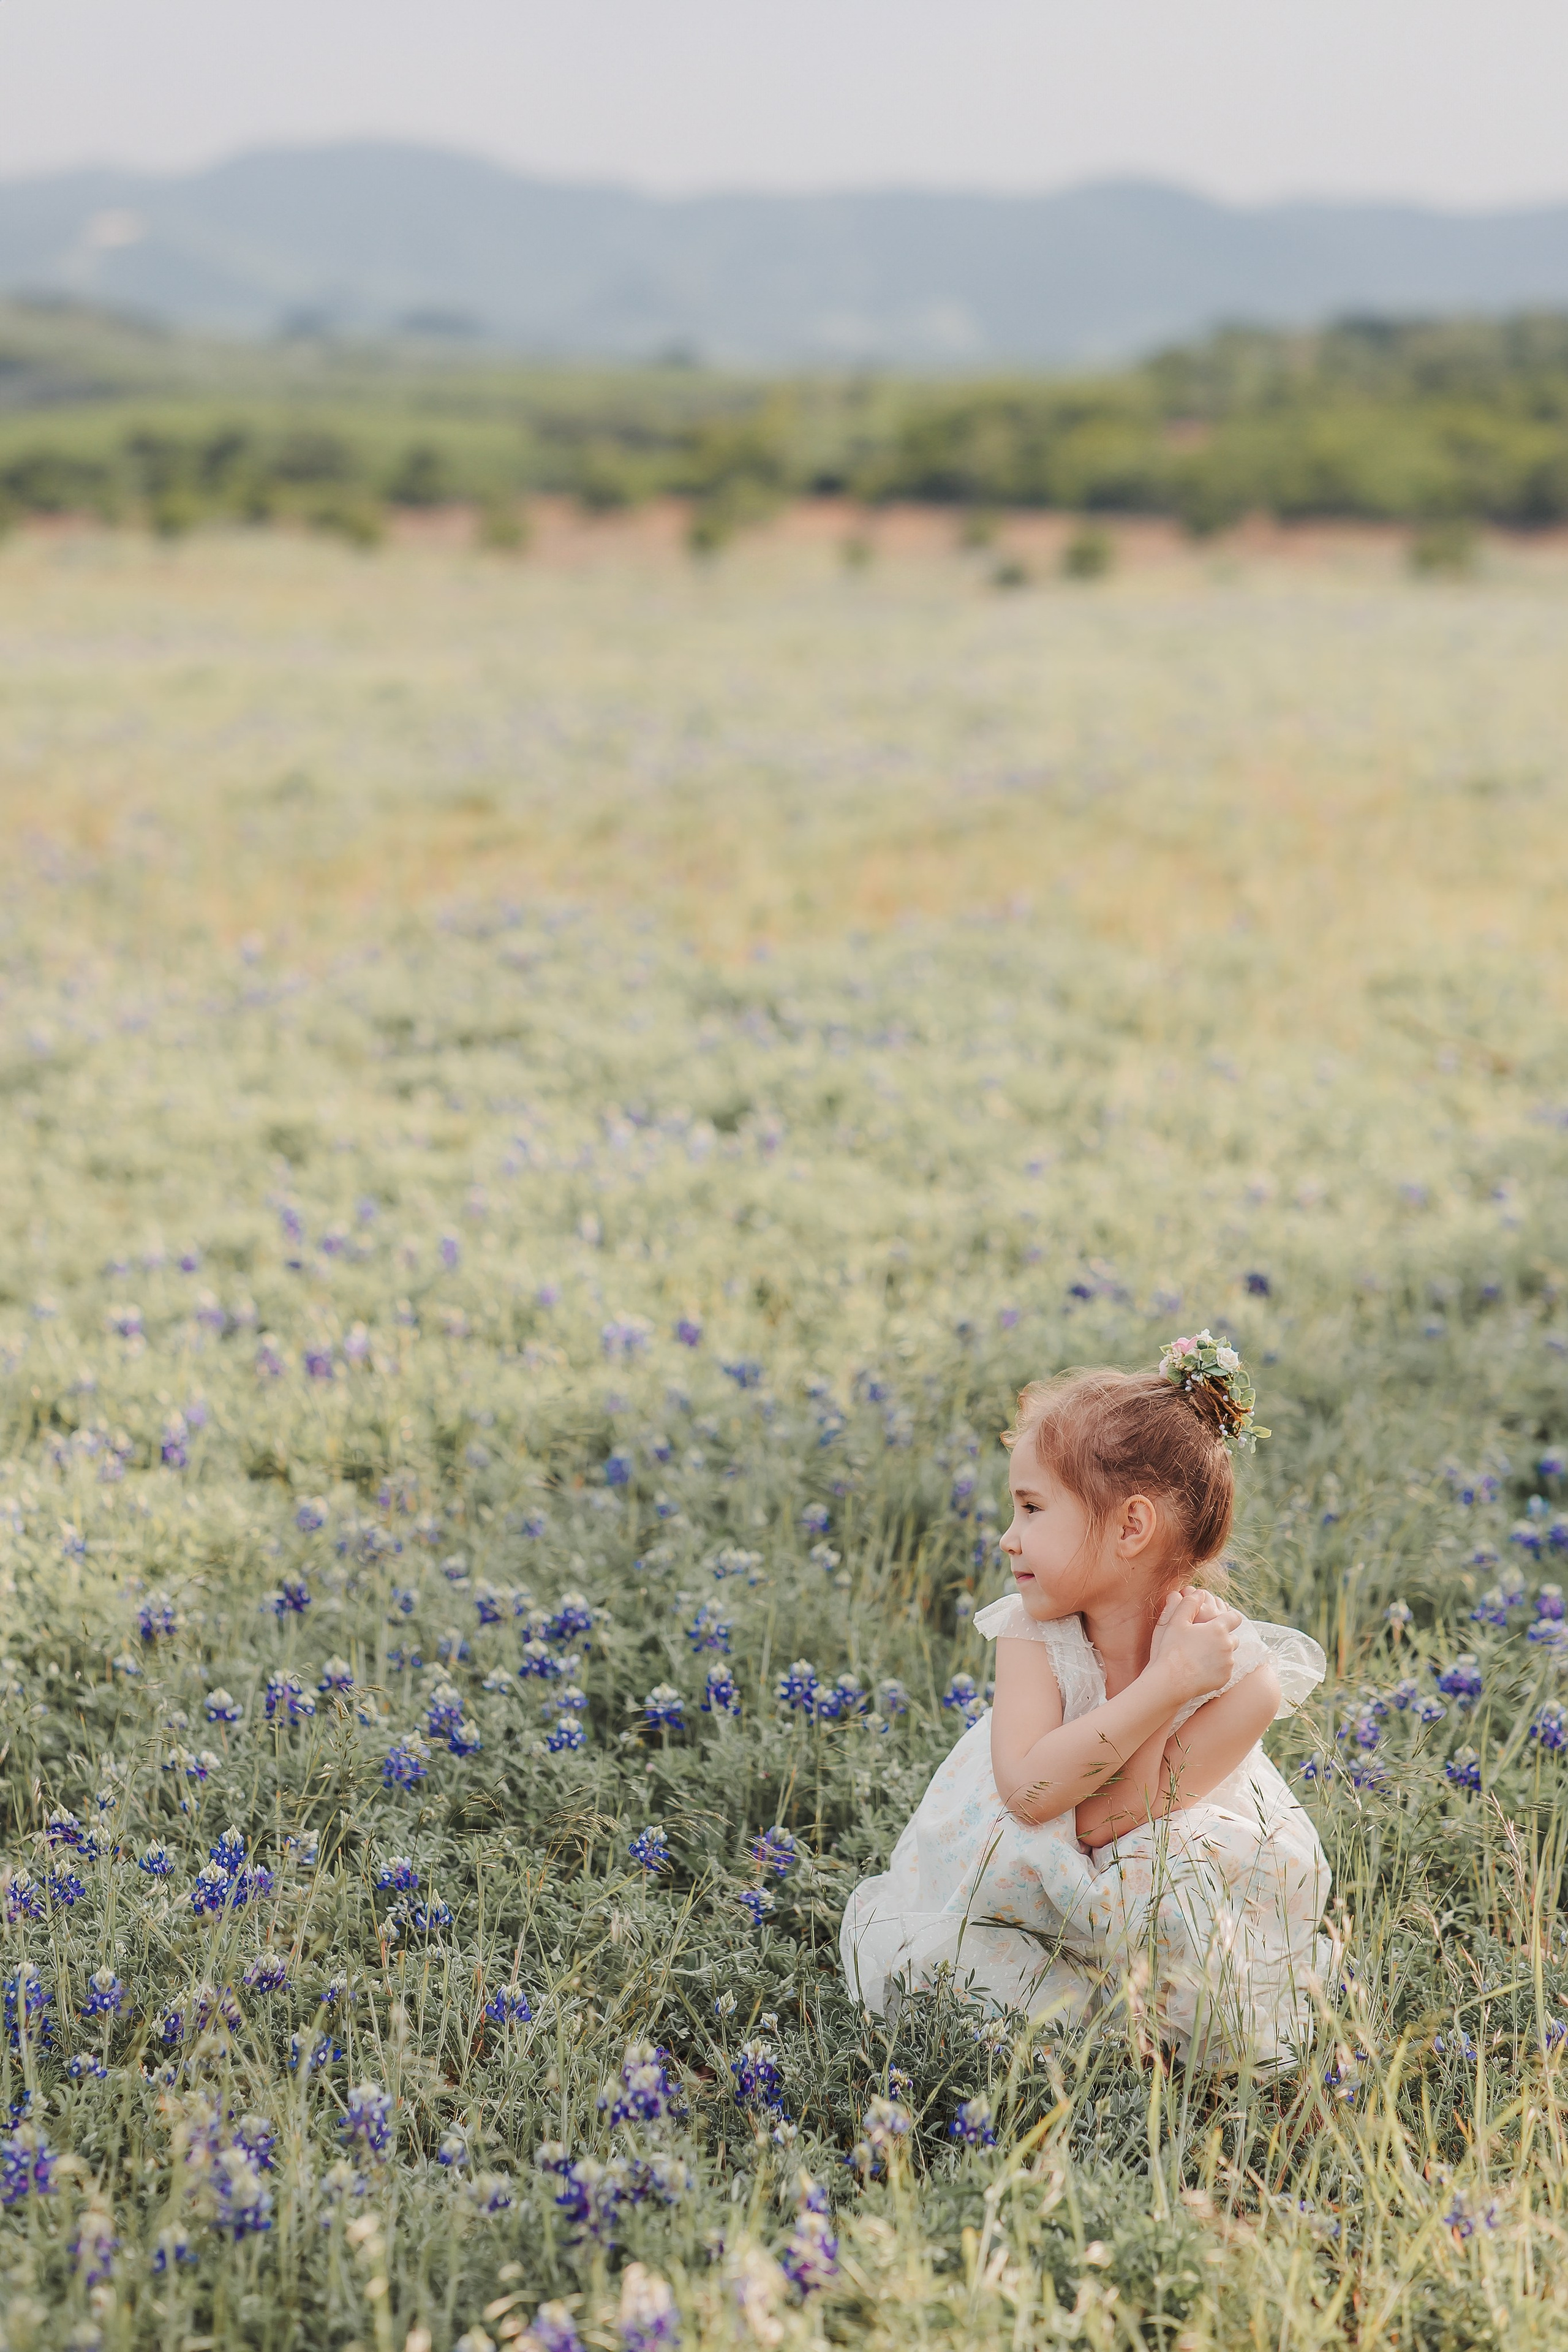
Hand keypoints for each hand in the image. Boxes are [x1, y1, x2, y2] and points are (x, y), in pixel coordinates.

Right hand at [1146, 1587, 1239, 1703]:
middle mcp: (1227, 1645)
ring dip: (1220, 1653)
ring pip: (1229, 1654)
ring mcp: (1227, 1663)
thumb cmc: (1172, 1649)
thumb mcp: (1176, 1622)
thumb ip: (1189, 1604)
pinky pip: (1226, 1669)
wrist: (1172, 1680)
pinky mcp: (1225, 1677)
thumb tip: (1199, 1593)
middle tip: (1205, 1640)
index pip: (1235, 1617)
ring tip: (1201, 1656)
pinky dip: (1217, 1667)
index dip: (1229, 1617)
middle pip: (1233, 1637)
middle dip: (1223, 1637)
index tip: (1221, 1620)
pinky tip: (1202, 1668)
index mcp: (1217, 1629)